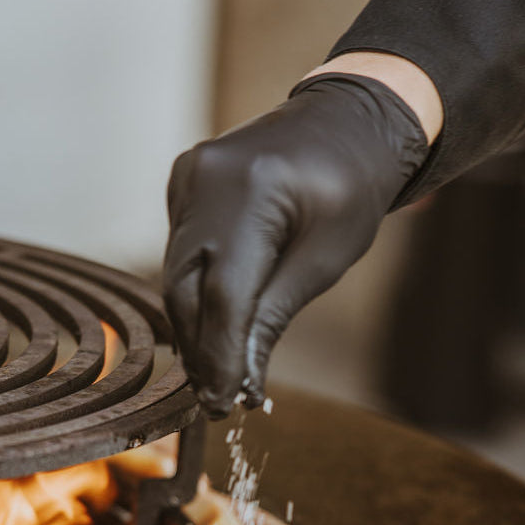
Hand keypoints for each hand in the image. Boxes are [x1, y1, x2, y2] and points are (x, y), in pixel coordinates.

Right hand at [162, 70, 429, 416]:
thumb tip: (240, 377)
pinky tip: (210, 326)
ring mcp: (189, 177)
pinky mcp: (183, 183)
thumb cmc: (349, 190)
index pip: (224, 293)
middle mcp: (207, 179)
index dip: (219, 355)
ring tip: (212, 374)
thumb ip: (274, 313)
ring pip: (175, 273)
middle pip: (186, 286)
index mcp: (253, 191)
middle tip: (214, 400)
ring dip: (192, 327)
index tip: (223, 402)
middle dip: (199, 349)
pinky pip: (179, 250)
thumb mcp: (325, 259)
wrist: (345, 123)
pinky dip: (193, 292)